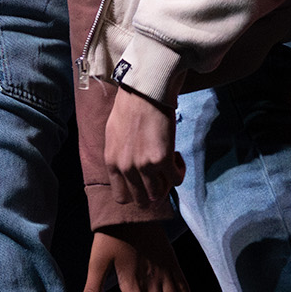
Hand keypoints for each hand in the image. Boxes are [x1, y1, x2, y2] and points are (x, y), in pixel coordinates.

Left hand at [105, 86, 185, 208]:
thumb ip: (119, 156)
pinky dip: (179, 172)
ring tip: (169, 166)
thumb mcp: (113, 135)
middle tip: (161, 177)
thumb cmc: (130, 107)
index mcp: (111, 162)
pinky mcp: (162, 159)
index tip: (145, 183)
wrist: (145, 91)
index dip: (136, 194)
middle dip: (153, 193)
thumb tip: (129, 171)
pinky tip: (177, 156)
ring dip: (166, 184)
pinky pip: (175, 180)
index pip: (121, 197)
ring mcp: (143, 166)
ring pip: (158, 195)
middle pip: (141, 201)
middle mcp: (125, 168)